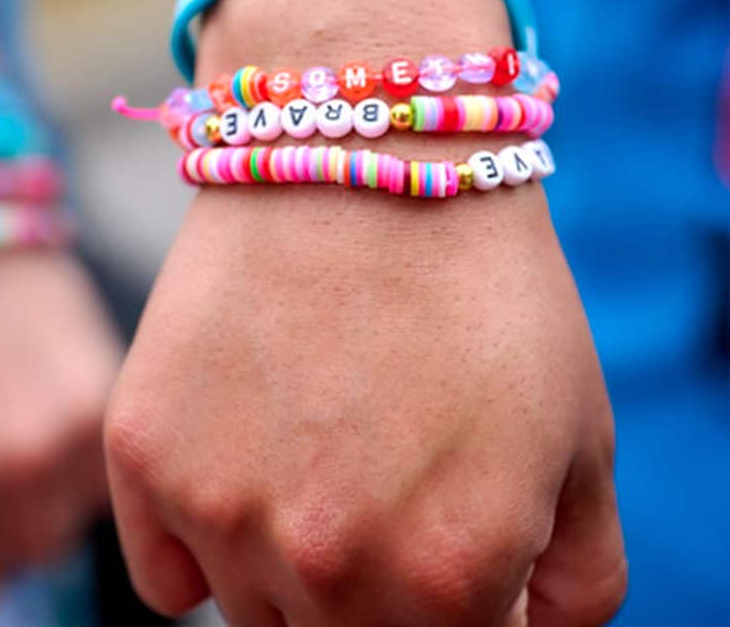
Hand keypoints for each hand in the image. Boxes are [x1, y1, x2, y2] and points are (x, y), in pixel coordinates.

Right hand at [105, 182, 625, 625]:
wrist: (364, 148)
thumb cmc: (486, 291)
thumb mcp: (584, 441)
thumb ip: (579, 584)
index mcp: (452, 580)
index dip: (461, 602)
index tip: (450, 543)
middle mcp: (331, 565)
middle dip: (377, 594)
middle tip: (383, 483)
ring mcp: (225, 513)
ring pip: (254, 614)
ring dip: (288, 568)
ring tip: (317, 449)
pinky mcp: (146, 458)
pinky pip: (163, 579)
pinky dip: (198, 551)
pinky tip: (241, 469)